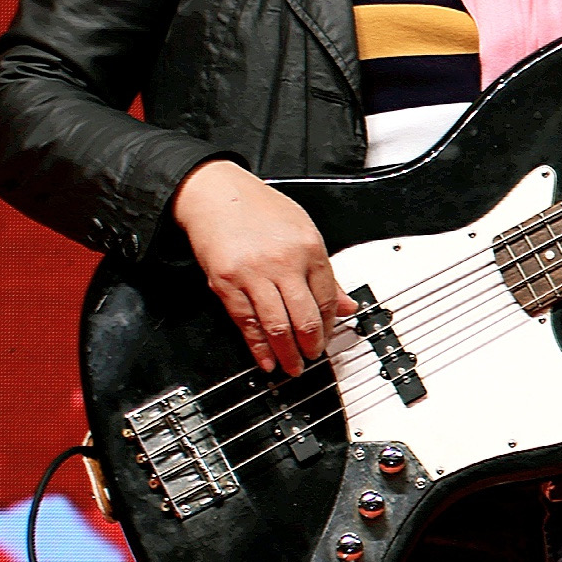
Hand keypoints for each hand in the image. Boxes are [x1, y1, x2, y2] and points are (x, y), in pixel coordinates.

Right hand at [175, 161, 342, 376]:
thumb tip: (346, 304)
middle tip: (313, 358)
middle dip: (311, 345)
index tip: (329, 338)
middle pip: (304, 316)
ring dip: (286, 352)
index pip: (326, 298)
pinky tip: (265, 358)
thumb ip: (325, 272)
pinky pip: (246, 321)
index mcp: (309, 249)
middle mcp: (283, 263)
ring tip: (292, 367)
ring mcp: (252, 274)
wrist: (215, 194)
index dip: (330, 325)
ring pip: (276, 324)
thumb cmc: (259, 209)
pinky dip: (257, 345)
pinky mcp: (225, 282)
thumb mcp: (304, 231)